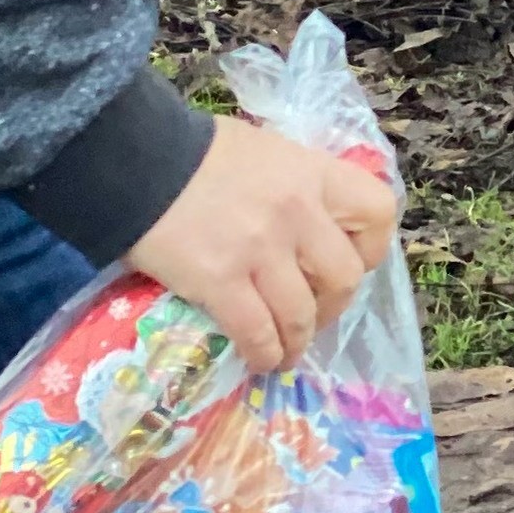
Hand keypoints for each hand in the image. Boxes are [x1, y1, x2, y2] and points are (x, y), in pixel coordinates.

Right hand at [122, 116, 398, 376]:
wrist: (136, 160)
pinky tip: (259, 360)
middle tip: (312, 315)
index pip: (377, 214)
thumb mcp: (265, 152)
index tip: (348, 263)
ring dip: (298, 342)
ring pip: (302, 315)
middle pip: (344, 277)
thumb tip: (310, 224)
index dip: (369, 248)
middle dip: (332, 306)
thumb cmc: (196, 152)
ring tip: (286, 352)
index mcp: (311, 173)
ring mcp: (261, 250)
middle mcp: (297, 212)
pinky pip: (257, 332)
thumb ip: (295, 185)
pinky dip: (263, 354)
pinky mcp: (221, 281)